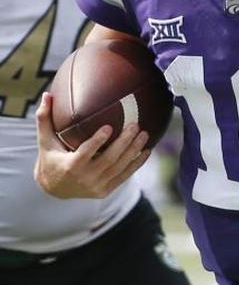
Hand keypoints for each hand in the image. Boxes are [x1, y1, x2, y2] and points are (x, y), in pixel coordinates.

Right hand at [34, 93, 150, 198]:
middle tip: (135, 125)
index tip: (109, 127)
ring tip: (144, 133)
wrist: (54, 189)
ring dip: (134, 150)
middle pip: (109, 160)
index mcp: (69, 166)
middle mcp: (84, 178)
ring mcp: (96, 186)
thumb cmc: (50, 158)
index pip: (85, 153)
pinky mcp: (105, 190)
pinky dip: (137, 163)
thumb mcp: (45, 141)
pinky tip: (146, 150)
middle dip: (124, 142)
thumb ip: (44, 119)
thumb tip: (47, 94)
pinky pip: (125, 176)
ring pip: (120, 167)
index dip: (97, 142)